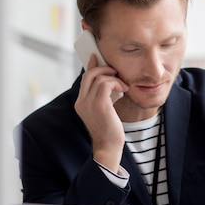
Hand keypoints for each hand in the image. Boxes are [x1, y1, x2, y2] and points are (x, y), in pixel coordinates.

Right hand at [74, 54, 128, 172]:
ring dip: (113, 78)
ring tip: (123, 85)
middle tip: (115, 71)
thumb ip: (102, 96)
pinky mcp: (99, 104)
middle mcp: (81, 102)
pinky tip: (124, 90)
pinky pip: (107, 84)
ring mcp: (88, 103)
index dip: (91, 66)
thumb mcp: (103, 110)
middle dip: (103, 68)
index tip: (96, 57)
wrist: (109, 147)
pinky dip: (117, 83)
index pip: (84, 78)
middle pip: (89, 74)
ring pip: (99, 77)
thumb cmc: (109, 130)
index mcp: (80, 103)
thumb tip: (108, 81)